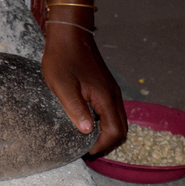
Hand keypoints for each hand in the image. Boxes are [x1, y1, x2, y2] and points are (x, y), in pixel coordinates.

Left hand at [41, 24, 126, 154]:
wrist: (70, 34)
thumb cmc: (62, 59)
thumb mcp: (62, 86)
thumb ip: (76, 108)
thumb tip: (88, 131)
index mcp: (105, 98)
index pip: (114, 132)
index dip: (102, 146)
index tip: (85, 151)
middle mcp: (114, 96)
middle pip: (121, 129)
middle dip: (107, 143)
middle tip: (87, 151)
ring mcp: (112, 91)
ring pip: (118, 120)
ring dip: (106, 133)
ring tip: (86, 140)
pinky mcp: (106, 87)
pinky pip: (112, 111)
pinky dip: (105, 123)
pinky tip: (88, 123)